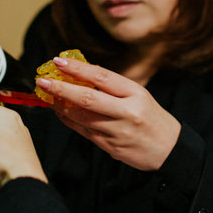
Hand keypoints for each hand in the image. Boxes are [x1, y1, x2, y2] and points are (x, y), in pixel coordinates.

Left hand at [36, 57, 180, 170]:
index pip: (101, 77)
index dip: (77, 68)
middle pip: (87, 98)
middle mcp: (126, 112)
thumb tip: (80, 73)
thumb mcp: (138, 95)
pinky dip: (68, 120)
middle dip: (61, 89)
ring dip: (60, 106)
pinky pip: (83, 131)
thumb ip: (112, 86)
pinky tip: (59, 112)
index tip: (58, 61)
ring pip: (81, 117)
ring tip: (47, 95)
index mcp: (135, 93)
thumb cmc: (151, 118)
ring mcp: (117, 131)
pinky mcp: (110, 146)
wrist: (169, 150)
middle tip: (42, 81)